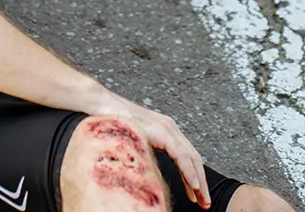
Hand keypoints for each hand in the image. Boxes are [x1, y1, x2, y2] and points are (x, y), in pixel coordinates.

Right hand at [91, 95, 210, 207]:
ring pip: (191, 157)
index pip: (187, 156)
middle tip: (204, 203)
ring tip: (202, 200)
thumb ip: (146, 152)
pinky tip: (193, 185)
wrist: (99, 104)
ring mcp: (166, 127)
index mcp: (165, 130)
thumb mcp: (134, 141)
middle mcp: (169, 127)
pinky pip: (181, 154)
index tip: (197, 196)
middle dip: (201, 183)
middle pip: (193, 157)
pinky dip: (189, 171)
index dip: (194, 177)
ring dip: (199, 181)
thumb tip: (149, 174)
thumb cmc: (111, 121)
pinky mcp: (161, 130)